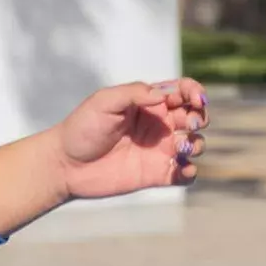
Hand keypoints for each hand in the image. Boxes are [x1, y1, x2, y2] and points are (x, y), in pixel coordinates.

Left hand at [53, 78, 208, 200]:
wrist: (66, 164)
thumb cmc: (82, 127)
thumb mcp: (103, 102)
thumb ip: (133, 93)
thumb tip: (163, 95)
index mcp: (148, 102)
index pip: (182, 91)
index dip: (195, 92)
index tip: (196, 99)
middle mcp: (158, 124)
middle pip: (194, 116)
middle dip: (199, 117)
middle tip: (187, 124)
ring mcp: (159, 150)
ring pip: (194, 144)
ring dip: (196, 143)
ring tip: (179, 147)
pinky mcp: (157, 174)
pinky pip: (185, 174)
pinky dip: (190, 172)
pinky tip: (180, 169)